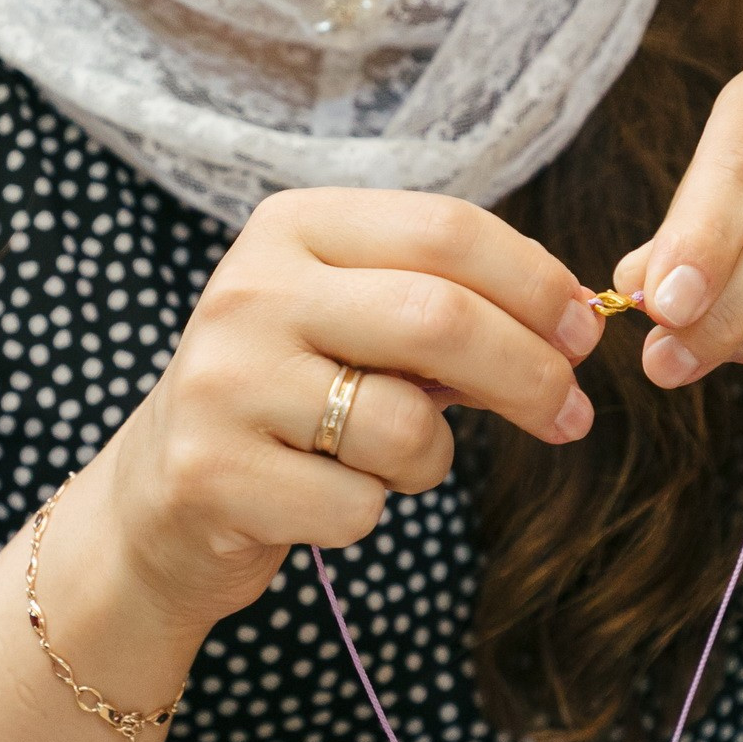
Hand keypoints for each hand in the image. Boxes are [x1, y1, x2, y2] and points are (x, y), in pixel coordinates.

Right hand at [93, 187, 599, 630]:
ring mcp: (224, 382)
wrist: (158, 500)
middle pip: (439, 318)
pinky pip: (357, 506)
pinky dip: (368, 514)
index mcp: (292, 227)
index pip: (447, 229)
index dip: (537, 284)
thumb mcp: (353, 325)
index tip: (585, 334)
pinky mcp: (212, 473)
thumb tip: (574, 323)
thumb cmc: (289, 404)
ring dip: (432, 459)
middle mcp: (250, 290)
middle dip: (531, 373)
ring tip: (392, 461)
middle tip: (570, 414)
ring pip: (405, 425)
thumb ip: (447, 308)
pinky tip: (321, 500)